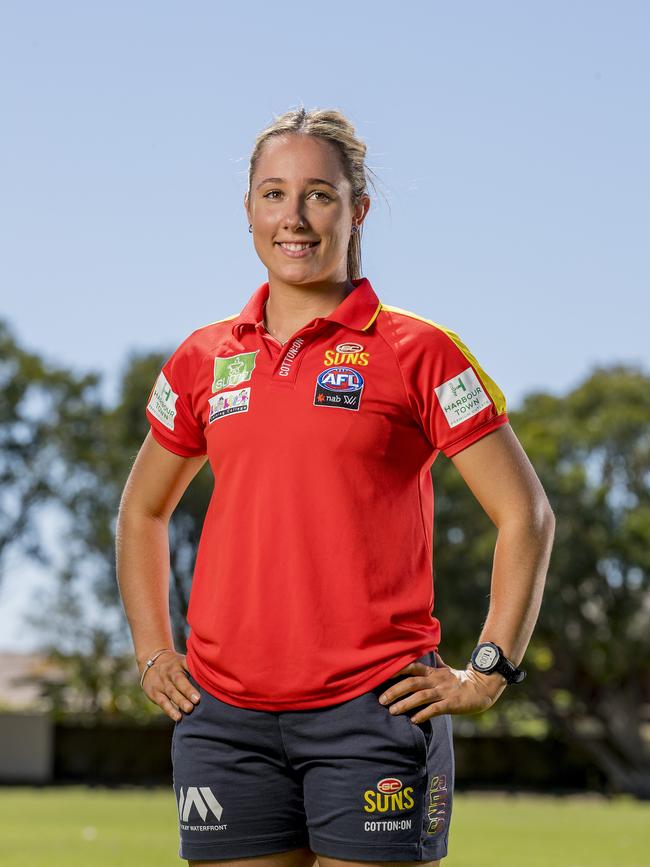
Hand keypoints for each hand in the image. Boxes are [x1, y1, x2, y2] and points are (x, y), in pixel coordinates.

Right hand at [139, 650, 200, 721]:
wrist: (150, 661)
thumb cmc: (174, 665)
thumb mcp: (183, 661)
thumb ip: (194, 669)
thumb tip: (214, 678)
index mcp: (180, 663)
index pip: (188, 665)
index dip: (196, 671)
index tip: (205, 680)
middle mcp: (170, 672)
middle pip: (179, 680)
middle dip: (188, 690)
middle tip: (197, 700)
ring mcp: (162, 682)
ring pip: (171, 692)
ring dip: (180, 701)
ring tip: (189, 709)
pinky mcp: (154, 692)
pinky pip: (162, 702)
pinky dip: (170, 710)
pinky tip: (178, 717)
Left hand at [377, 651, 507, 722]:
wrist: (482, 687)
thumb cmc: (461, 680)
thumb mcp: (446, 670)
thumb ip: (435, 663)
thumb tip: (430, 652)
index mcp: (433, 672)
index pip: (412, 667)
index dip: (396, 670)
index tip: (381, 674)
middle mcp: (436, 680)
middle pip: (412, 683)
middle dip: (395, 690)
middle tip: (381, 700)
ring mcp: (444, 692)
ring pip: (421, 696)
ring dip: (405, 703)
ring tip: (392, 711)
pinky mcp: (452, 703)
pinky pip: (435, 709)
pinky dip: (424, 714)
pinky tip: (414, 720)